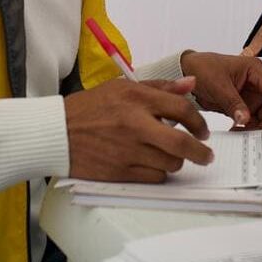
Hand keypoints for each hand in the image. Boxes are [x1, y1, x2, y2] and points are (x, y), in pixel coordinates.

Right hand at [65, 76, 212, 182]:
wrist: (56, 132)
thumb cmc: (89, 108)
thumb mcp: (122, 88)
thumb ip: (159, 87)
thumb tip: (190, 84)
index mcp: (136, 98)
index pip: (182, 109)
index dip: (199, 122)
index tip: (203, 131)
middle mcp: (135, 124)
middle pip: (182, 143)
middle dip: (201, 152)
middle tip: (206, 155)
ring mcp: (127, 150)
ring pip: (170, 163)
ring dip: (176, 161)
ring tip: (169, 156)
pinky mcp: (119, 171)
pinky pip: (154, 177)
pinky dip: (159, 173)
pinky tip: (153, 165)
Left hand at [181, 51, 261, 137]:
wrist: (187, 73)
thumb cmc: (203, 69)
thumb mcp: (218, 85)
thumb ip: (232, 102)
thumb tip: (245, 119)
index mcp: (255, 70)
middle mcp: (258, 83)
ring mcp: (252, 96)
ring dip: (261, 128)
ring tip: (248, 137)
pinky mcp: (245, 106)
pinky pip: (254, 121)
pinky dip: (250, 129)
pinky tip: (240, 133)